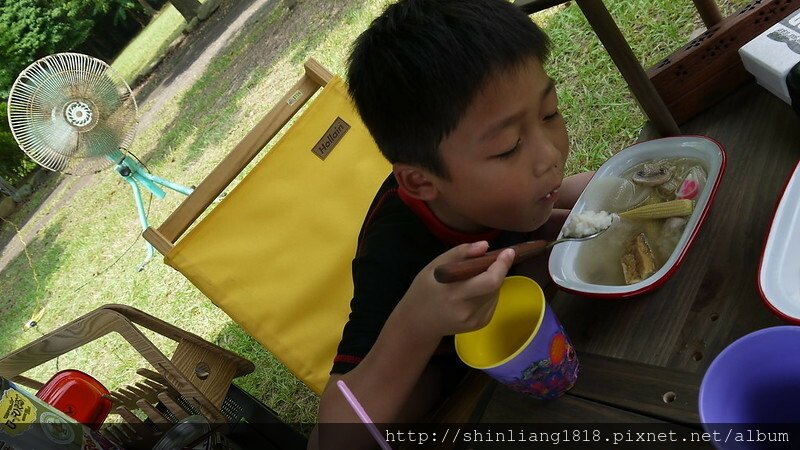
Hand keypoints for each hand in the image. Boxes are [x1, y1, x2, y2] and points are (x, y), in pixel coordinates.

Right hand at [397, 241, 514, 338]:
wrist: (418, 323)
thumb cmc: (424, 290)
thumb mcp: (434, 267)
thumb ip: (460, 253)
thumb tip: (485, 245)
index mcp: (454, 293)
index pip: (490, 281)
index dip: (502, 266)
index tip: (508, 252)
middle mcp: (467, 310)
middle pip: (496, 286)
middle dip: (497, 271)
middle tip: (490, 262)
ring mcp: (475, 320)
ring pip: (495, 293)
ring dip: (491, 281)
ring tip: (471, 280)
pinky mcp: (480, 324)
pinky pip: (492, 302)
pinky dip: (488, 293)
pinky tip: (472, 293)